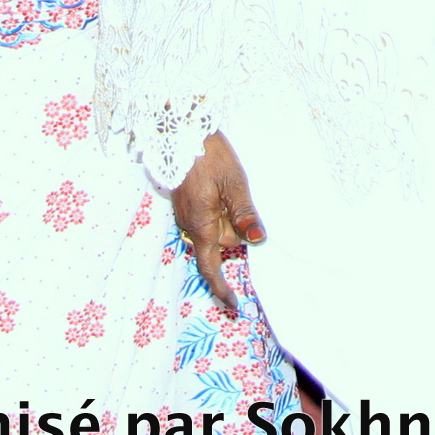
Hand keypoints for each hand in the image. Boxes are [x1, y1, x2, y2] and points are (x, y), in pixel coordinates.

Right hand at [171, 132, 264, 312]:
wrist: (178, 128)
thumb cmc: (208, 155)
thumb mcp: (234, 182)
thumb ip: (244, 213)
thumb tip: (256, 239)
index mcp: (201, 225)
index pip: (210, 268)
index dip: (221, 289)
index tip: (234, 306)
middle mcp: (189, 224)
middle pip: (220, 243)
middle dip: (235, 230)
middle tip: (240, 197)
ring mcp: (185, 213)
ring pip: (214, 228)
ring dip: (227, 216)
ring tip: (230, 185)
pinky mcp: (184, 202)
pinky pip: (206, 215)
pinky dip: (219, 208)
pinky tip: (221, 186)